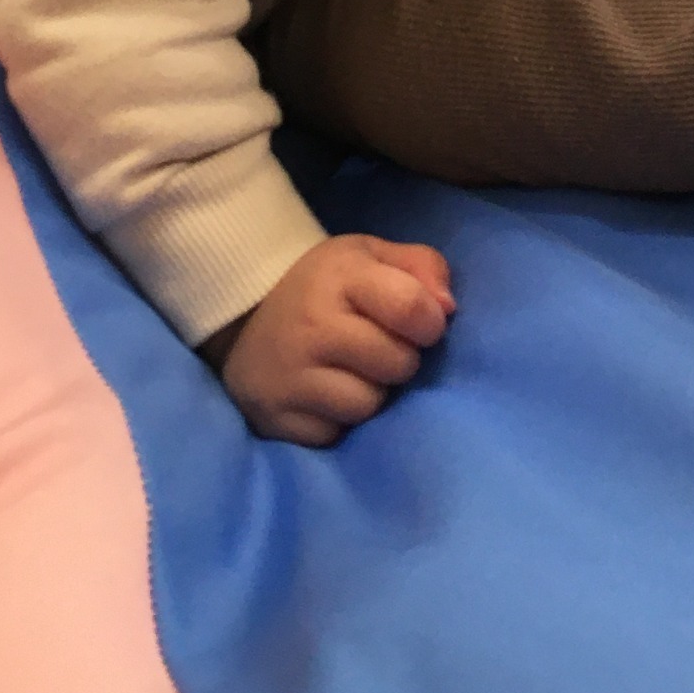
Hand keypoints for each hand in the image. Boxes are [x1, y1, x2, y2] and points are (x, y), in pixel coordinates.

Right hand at [218, 234, 454, 446]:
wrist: (245, 319)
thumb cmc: (327, 287)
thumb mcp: (373, 257)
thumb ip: (422, 267)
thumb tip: (448, 309)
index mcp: (340, 275)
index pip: (411, 307)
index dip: (430, 323)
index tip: (422, 326)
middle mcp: (311, 324)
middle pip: (398, 364)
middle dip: (399, 360)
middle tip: (376, 349)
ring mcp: (289, 375)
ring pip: (367, 405)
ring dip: (370, 395)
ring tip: (349, 373)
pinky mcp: (274, 418)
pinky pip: (334, 435)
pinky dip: (336, 421)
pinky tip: (322, 396)